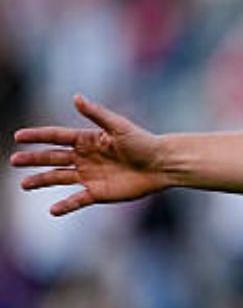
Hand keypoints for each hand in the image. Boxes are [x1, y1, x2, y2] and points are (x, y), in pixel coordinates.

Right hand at [10, 95, 169, 215]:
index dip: (37, 136)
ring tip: (24, 184)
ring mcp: (90, 176)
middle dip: (33, 159)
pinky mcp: (98, 193)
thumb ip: (96, 114)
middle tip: (13, 160)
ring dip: (41, 181)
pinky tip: (52, 209)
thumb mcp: (119, 126)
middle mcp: (85, 158)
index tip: (18, 136)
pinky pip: (77, 199)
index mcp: (87, 140)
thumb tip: (75, 97)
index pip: (56, 137)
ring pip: (59, 178)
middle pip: (53, 158)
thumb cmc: (143, 142)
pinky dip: (65, 205)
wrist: (162, 165)